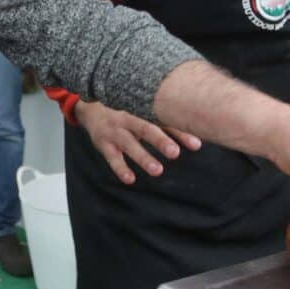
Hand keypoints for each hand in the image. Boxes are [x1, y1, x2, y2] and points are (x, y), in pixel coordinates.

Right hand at [74, 99, 202, 184]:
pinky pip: (112, 157)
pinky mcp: (103, 144)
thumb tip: (198, 143)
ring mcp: (114, 131)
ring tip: (157, 170)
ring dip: (142, 157)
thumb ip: (169, 126)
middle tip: (175, 153)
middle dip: (160, 141)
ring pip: (129, 144)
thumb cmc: (127, 112)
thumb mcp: (145, 114)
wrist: (91, 109)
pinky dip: (120, 169)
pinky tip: (130, 179)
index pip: (163, 120)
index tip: (196, 145)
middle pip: (145, 128)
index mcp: (142, 109)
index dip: (180, 132)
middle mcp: (128, 118)